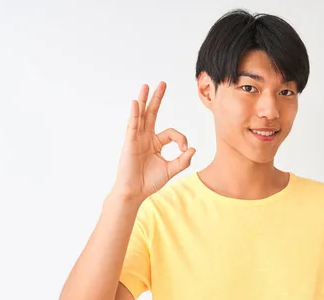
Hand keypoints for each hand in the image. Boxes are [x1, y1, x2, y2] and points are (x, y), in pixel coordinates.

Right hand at [112, 82, 195, 201]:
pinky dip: (134, 114)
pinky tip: (136, 102)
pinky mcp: (130, 143)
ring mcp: (137, 139)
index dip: (181, 139)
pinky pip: (132, 125)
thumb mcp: (170, 170)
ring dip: (144, 100)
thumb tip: (193, 149)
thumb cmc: (149, 182)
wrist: (135, 192)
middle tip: (162, 84)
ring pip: (141, 116)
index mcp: (155, 143)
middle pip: (152, 114)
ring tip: (146, 86)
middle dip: (157, 99)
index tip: (185, 149)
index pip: (172, 133)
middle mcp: (145, 137)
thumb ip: (183, 161)